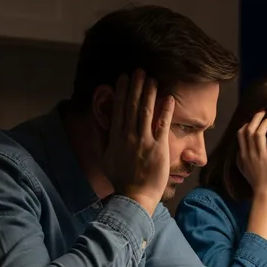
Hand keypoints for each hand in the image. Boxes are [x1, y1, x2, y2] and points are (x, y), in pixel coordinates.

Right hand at [101, 69, 174, 215]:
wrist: (134, 196)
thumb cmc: (119, 178)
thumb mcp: (104, 157)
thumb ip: (100, 138)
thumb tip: (98, 121)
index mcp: (115, 137)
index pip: (118, 108)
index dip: (121, 91)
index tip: (123, 77)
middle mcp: (129, 135)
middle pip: (132, 105)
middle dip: (136, 86)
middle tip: (139, 70)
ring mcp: (144, 141)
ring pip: (146, 111)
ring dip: (149, 93)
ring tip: (152, 78)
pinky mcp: (159, 148)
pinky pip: (162, 125)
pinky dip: (165, 110)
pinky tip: (169, 97)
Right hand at [237, 110, 266, 196]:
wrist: (265, 194)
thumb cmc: (258, 184)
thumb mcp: (245, 171)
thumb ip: (242, 161)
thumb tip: (241, 153)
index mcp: (244, 156)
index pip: (241, 135)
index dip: (246, 125)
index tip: (252, 122)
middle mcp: (251, 154)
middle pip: (249, 130)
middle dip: (255, 119)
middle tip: (262, 113)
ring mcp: (261, 155)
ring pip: (259, 133)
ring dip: (265, 123)